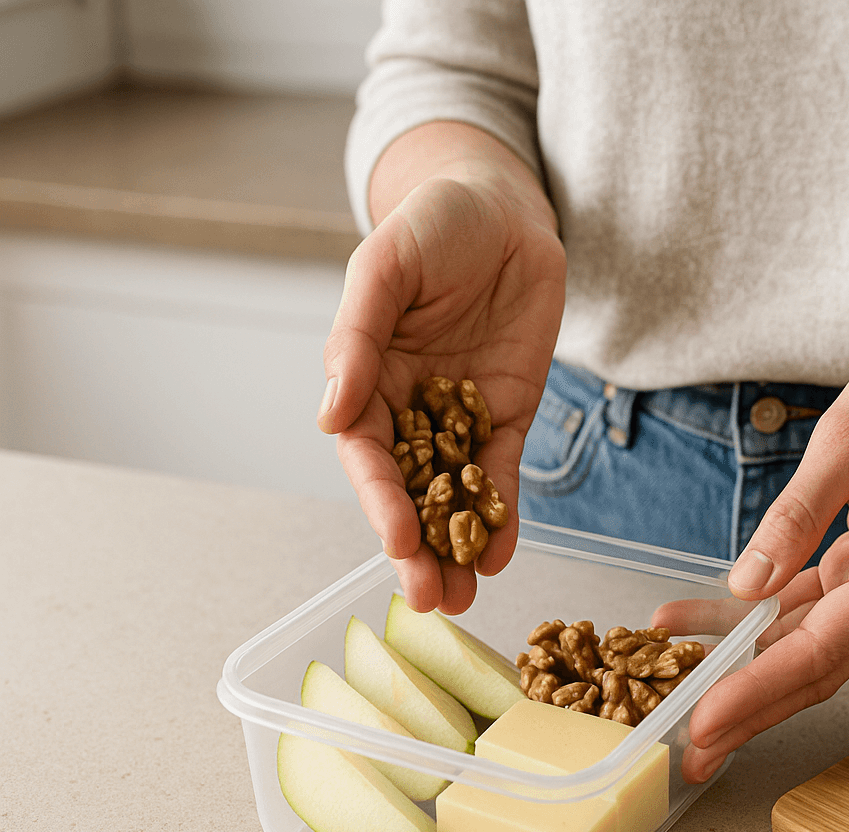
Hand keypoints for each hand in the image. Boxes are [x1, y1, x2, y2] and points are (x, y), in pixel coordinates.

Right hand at [318, 161, 564, 613]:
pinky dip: (504, 516)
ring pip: (454, 495)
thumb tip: (331, 414)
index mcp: (364, 378)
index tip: (398, 540)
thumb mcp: (387, 265)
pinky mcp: (508, 414)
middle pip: (407, 491)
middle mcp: (407, 408)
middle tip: (432, 598)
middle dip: (417, 548)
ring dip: (458, 549)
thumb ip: (358, 335)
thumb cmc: (433, 224)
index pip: (365, 454)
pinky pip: (502, 473)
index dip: (380, 500)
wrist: (504, 208)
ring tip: (466, 597)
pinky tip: (504, 555)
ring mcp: (460, 416)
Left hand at [672, 320, 848, 782]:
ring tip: (675, 699)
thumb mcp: (848, 438)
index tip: (703, 720)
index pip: (821, 649)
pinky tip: (697, 626)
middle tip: (688, 754)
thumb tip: (747, 584)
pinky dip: (754, 625)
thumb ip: (795, 515)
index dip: (757, 690)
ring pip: (808, 651)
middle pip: (816, 670)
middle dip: (749, 712)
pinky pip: (806, 613)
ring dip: (743, 674)